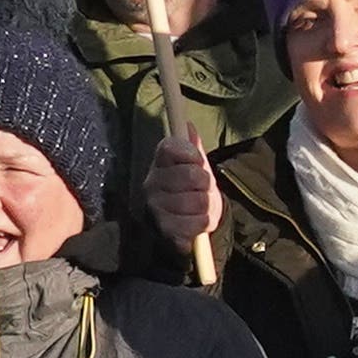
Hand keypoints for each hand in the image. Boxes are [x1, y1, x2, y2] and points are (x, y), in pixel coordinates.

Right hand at [142, 132, 218, 249]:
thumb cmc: (191, 190)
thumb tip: (188, 126)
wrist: (186, 224)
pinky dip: (204, 222)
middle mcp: (151, 184)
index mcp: (158, 163)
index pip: (171, 147)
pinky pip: (199, 222)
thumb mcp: (195, 166)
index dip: (191, 154)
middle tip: (201, 189)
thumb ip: (192, 146)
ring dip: (206, 205)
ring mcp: (155, 208)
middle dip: (206, 183)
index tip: (197, 162)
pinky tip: (195, 222)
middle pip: (192, 175)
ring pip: (198, 200)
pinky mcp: (165, 230)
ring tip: (198, 207)